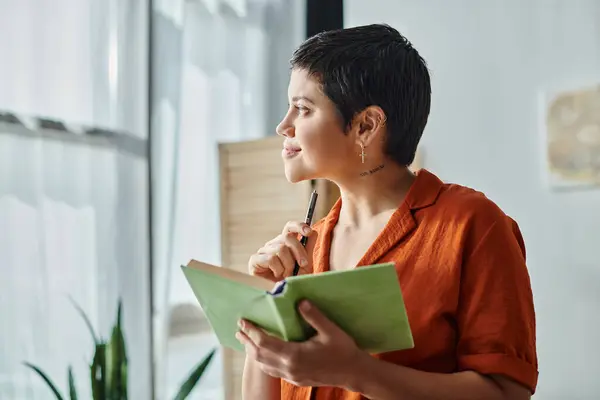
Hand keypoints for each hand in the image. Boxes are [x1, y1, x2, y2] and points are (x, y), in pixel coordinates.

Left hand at [236, 300, 365, 387]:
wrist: (353, 372)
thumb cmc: (343, 350)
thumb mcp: (330, 330)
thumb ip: (314, 316)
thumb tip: (300, 301)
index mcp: (294, 355)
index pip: (265, 343)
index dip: (252, 332)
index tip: (243, 321)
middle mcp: (289, 368)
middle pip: (259, 356)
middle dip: (247, 342)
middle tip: (239, 329)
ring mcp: (291, 376)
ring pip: (264, 365)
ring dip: (253, 352)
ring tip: (246, 340)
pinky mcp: (295, 379)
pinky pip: (272, 371)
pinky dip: (263, 361)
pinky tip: (263, 354)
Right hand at [248, 221, 316, 280]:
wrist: (285, 297)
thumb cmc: (294, 281)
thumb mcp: (305, 264)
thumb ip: (308, 247)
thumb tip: (313, 231)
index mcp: (285, 243)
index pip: (289, 227)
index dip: (299, 226)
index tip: (308, 232)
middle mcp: (273, 245)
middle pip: (287, 238)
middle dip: (299, 252)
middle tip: (302, 265)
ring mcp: (263, 252)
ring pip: (280, 248)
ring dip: (288, 264)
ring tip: (288, 274)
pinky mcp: (255, 260)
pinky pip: (271, 258)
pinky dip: (278, 269)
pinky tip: (278, 276)